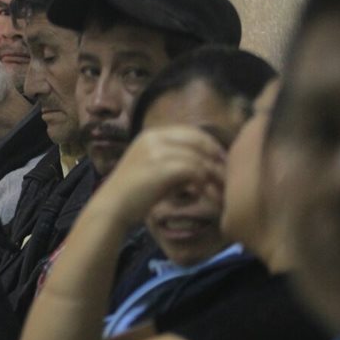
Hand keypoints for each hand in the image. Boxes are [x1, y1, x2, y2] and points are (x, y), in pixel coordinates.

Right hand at [93, 126, 225, 225]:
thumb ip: (174, 161)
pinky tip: (203, 194)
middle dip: (216, 157)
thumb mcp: (152, 169)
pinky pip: (194, 170)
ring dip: (213, 174)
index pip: (191, 132)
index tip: (221, 162)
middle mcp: (154, 137)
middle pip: (199, 140)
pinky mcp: (162, 167)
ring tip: (221, 190)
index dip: (210, 145)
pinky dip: (203, 183)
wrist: (112, 208)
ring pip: (199, 157)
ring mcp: (157, 150)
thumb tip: (204, 166)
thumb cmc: (132, 194)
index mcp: (151, 135)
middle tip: (227, 175)